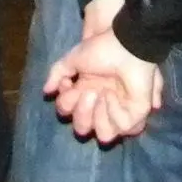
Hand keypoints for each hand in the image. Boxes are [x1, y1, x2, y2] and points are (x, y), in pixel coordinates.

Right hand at [44, 0, 161, 144]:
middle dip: (81, 113)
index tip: (69, 84)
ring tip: (102, 94)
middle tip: (89, 93)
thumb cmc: (103, 49)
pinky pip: (122, 128)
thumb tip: (46, 91)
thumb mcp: (74, 58)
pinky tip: (113, 94)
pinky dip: (114, 111)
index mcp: (87, 93)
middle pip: (82, 129)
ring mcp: (119, 112)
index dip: (65, 103)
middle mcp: (101, 106)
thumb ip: (57, 73)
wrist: (125, 45)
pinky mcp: (135, 115)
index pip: (69, 113)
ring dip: (98, 115)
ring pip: (104, 137)